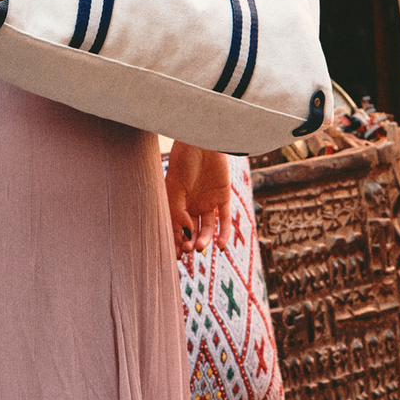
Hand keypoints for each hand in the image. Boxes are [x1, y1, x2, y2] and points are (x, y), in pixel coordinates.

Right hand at [165, 142, 231, 257]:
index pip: (177, 228)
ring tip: (201, 245)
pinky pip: (224, 219)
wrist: (200, 143)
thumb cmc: (182, 163)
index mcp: (177, 204)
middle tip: (189, 249)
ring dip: (205, 238)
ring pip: (207, 227)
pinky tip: (221, 245)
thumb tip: (187, 237)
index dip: (176, 242)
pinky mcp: (223, 197)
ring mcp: (208, 202)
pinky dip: (224, 233)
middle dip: (190, 242)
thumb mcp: (175, 191)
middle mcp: (192, 205)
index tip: (177, 255)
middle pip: (192, 231)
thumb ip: (178, 214)